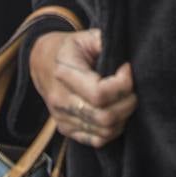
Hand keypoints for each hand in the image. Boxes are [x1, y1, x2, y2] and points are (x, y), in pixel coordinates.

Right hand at [30, 29, 135, 147]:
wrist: (43, 61)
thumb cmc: (70, 48)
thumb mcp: (86, 36)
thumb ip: (105, 43)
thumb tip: (125, 59)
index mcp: (64, 73)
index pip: (99, 94)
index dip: (122, 85)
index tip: (127, 69)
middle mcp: (60, 99)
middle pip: (105, 117)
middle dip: (127, 102)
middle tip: (132, 87)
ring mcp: (62, 118)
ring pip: (104, 131)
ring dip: (123, 116)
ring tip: (126, 98)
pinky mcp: (66, 129)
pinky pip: (97, 140)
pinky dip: (113, 129)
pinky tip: (116, 111)